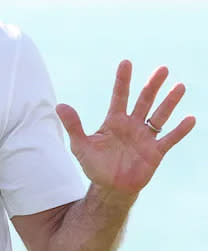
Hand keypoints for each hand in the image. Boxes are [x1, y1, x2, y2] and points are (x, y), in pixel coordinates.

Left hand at [57, 60, 195, 196]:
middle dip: (152, 85)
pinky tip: (190, 119)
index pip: (120, 96)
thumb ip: (73, 126)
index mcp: (114, 121)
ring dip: (169, 102)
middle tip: (162, 68)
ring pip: (160, 116)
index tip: (126, 62)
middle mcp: (132, 125)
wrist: (110, 187)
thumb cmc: (94, 164)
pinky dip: (180, 130)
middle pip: (144, 100)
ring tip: (180, 86)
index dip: (123, 80)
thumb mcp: (80, 145)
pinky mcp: (155, 152)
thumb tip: (60, 105)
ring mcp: (145, 137)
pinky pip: (170, 139)